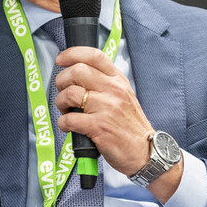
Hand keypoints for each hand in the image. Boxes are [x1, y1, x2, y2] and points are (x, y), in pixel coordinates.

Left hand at [53, 47, 152, 176]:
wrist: (145, 152)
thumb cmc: (130, 126)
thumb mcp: (124, 96)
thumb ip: (105, 83)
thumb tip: (78, 73)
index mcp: (118, 80)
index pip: (95, 55)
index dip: (73, 53)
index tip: (61, 59)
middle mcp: (113, 90)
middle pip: (77, 71)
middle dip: (62, 81)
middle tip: (63, 92)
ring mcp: (106, 108)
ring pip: (70, 94)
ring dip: (61, 102)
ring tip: (66, 110)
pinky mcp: (98, 127)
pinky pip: (69, 119)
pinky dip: (63, 123)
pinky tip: (68, 126)